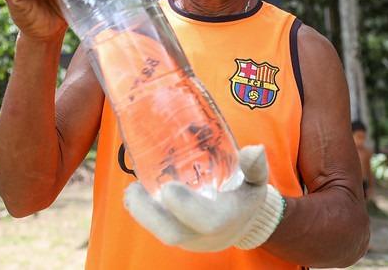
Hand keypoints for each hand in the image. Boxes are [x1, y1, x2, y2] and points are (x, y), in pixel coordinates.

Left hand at [123, 145, 284, 251]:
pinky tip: (134, 194)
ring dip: (141, 213)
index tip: (168, 188)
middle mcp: (204, 234)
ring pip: (160, 233)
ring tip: (131, 190)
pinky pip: (156, 229)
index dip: (186, 207)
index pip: (207, 220)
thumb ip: (254, 165)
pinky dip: (142, 213)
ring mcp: (188, 238)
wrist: (241, 224)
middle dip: (150, 214)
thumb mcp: (256, 181)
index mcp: (226, 219)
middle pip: (174, 234)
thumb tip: (254, 148)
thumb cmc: (245, 197)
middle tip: (134, 189)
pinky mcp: (176, 235)